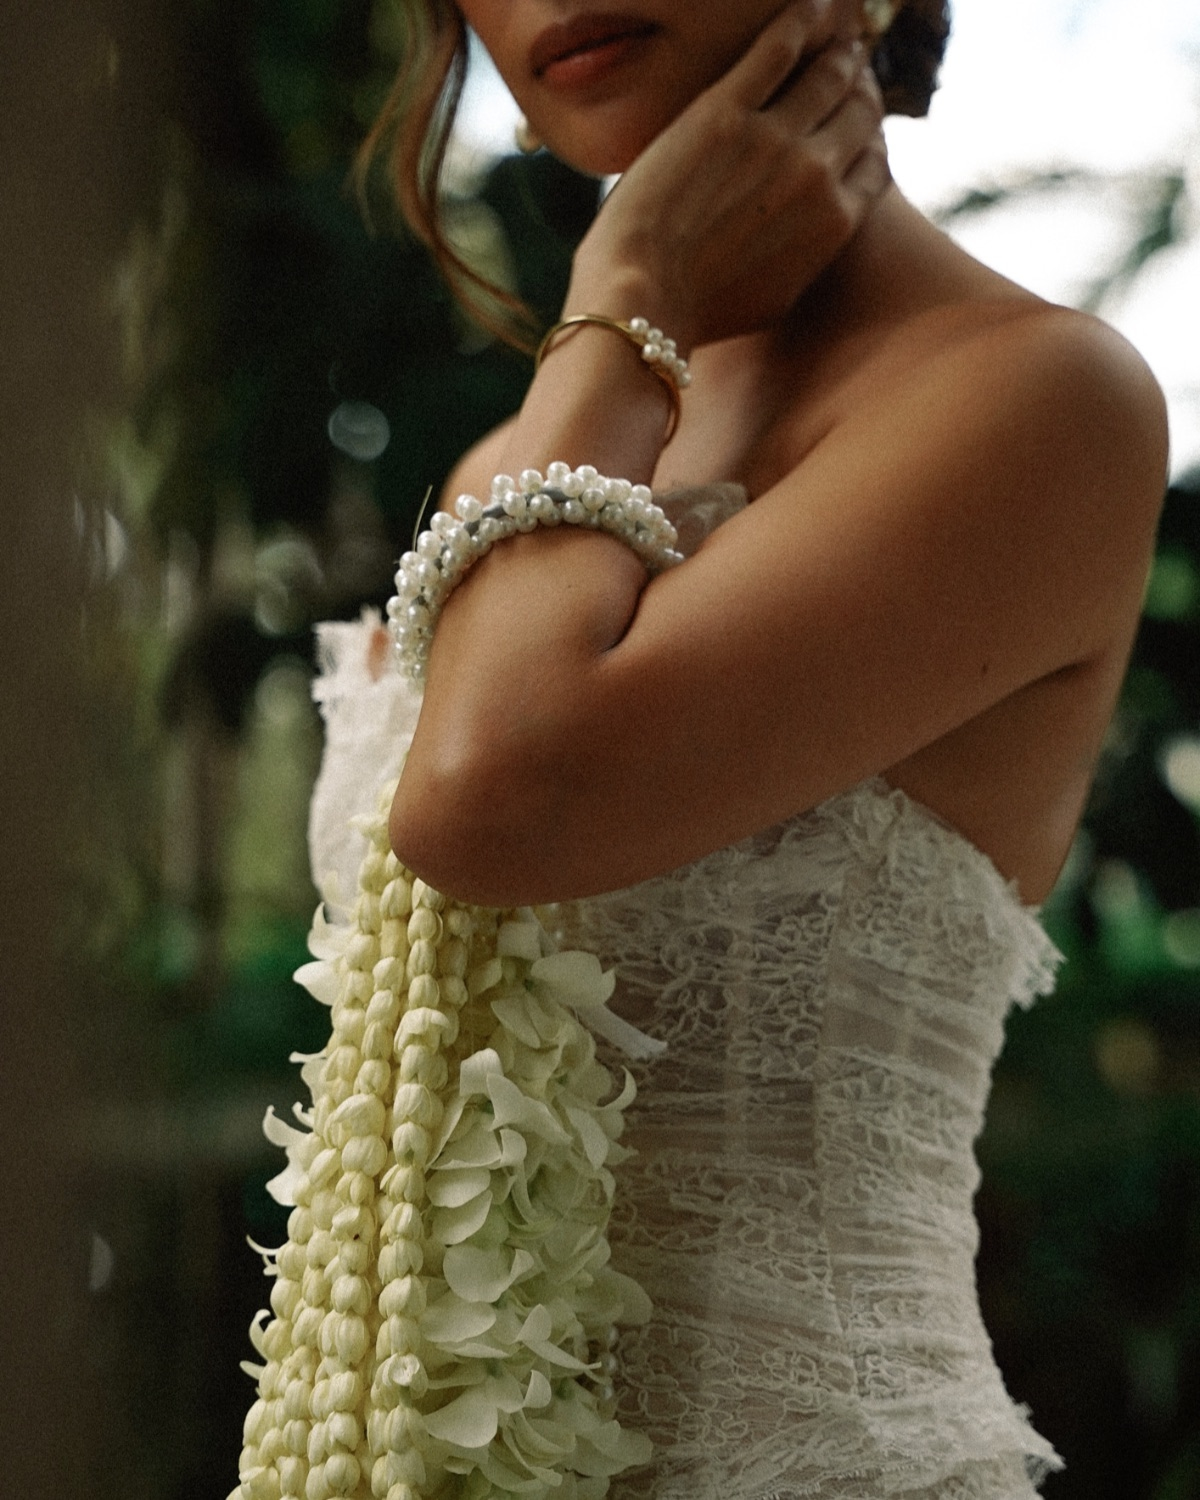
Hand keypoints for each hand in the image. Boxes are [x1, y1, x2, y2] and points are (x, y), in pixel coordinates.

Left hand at [565, 0, 889, 352]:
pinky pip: (780, 44)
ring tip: (833, 31)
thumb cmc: (702, 310)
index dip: (868, 132)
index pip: (875, 159)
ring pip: (828, 70)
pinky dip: (803, 16)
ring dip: (836, 44)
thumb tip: (817, 235)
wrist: (645, 300)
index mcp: (835, 223)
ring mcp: (774, 137)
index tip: (855, 117)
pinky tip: (811, 3)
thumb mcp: (777, 295)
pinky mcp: (726, 109)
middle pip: (860, 108)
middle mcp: (817, 174)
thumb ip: (808, 256)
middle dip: (857, 81)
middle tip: (846, 61)